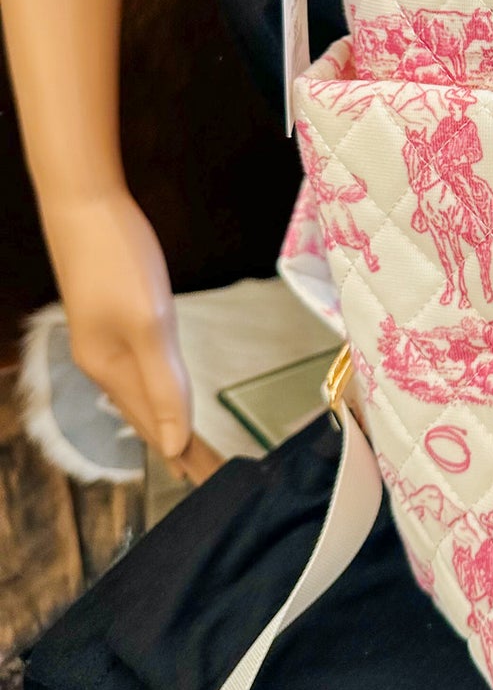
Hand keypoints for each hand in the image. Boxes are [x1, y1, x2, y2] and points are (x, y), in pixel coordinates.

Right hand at [40, 184, 213, 478]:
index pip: (158, 428)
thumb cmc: (118, 261)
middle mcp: (104, 363)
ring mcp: (105, 339)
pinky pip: (138, 370)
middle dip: (180, 447)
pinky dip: (156, 392)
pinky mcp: (111, 316)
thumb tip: (175, 443)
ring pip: (141, 394)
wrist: (82, 204)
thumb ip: (162, 385)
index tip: (213, 486)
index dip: (188, 456)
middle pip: (148, 416)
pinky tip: (161, 393)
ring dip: (167, 422)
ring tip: (190, 449)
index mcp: (113, 371)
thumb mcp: (149, 324)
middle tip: (210, 476)